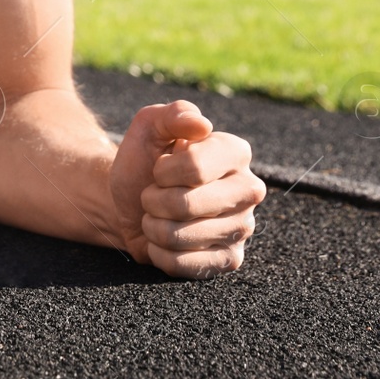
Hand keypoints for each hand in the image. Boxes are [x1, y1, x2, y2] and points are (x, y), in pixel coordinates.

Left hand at [108, 99, 265, 277]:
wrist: (131, 203)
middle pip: (187, 205)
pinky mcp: (230, 259)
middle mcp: (248, 189)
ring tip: (158, 215)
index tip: (159, 168)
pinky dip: (160, 252)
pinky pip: (183, 264)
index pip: (195, 167)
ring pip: (181, 236)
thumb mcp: (149, 128)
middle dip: (154, 200)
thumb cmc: (143, 163)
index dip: (163, 171)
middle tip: (154, 195)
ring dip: (153, 226)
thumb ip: (171, 114)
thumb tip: (201, 123)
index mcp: (235, 151)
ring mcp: (243, 228)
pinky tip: (164, 240)